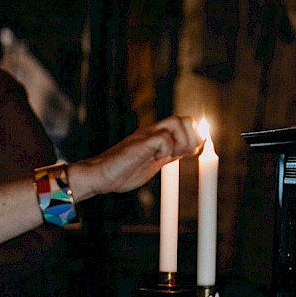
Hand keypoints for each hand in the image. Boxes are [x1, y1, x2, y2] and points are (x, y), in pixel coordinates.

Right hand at [70, 116, 200, 199]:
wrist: (100, 177)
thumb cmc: (123, 172)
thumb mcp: (155, 163)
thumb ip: (170, 155)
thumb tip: (191, 150)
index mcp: (158, 136)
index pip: (186, 124)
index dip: (195, 137)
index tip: (190, 153)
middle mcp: (153, 131)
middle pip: (185, 119)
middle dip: (192, 138)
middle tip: (182, 155)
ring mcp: (146, 136)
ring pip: (176, 122)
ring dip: (182, 141)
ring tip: (171, 156)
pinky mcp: (140, 143)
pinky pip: (162, 138)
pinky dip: (166, 150)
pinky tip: (156, 159)